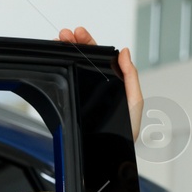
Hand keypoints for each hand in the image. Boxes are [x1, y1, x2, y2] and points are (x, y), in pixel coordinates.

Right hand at [57, 26, 141, 144]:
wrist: (108, 158)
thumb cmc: (125, 135)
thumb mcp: (134, 103)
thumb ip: (131, 78)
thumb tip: (125, 53)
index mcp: (113, 84)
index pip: (100, 58)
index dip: (90, 43)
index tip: (80, 33)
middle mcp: (98, 88)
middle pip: (85, 60)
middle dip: (75, 44)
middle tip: (65, 35)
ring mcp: (84, 96)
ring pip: (74, 69)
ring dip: (66, 54)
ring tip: (59, 42)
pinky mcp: (73, 105)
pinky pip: (66, 85)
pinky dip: (59, 71)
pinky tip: (56, 61)